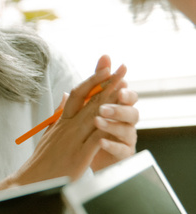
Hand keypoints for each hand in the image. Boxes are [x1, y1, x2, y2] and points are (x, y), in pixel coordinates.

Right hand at [8, 61, 129, 185]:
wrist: (32, 180)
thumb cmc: (43, 159)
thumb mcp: (49, 131)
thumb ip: (59, 113)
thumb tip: (63, 94)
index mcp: (62, 121)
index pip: (78, 94)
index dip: (94, 79)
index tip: (106, 68)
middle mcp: (68, 127)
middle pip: (91, 100)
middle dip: (109, 83)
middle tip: (122, 69)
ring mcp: (73, 141)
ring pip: (95, 116)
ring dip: (112, 101)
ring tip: (126, 88)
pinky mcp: (78, 157)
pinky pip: (94, 140)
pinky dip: (104, 130)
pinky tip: (115, 121)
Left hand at [90, 55, 138, 170]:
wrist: (82, 157)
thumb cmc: (91, 126)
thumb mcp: (90, 103)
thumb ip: (99, 79)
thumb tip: (105, 56)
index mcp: (120, 107)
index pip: (127, 95)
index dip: (124, 89)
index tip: (119, 82)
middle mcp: (126, 121)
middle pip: (132, 112)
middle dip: (120, 107)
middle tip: (104, 106)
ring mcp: (126, 138)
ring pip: (127, 130)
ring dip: (113, 124)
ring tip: (97, 121)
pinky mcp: (123, 155)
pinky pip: (121, 150)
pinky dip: (112, 145)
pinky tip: (101, 142)